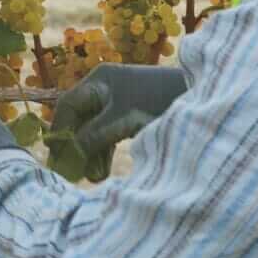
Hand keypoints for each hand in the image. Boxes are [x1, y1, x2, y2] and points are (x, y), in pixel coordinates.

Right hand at [49, 64, 188, 181]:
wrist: (203, 99)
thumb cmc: (159, 102)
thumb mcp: (122, 119)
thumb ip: (93, 135)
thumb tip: (69, 153)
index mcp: (100, 81)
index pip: (69, 105)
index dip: (58, 130)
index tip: (54, 156)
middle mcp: (106, 89)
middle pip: (80, 119)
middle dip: (76, 147)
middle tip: (73, 173)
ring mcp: (120, 102)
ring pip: (95, 130)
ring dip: (91, 153)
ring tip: (94, 177)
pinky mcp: (132, 115)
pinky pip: (109, 134)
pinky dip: (104, 152)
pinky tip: (102, 171)